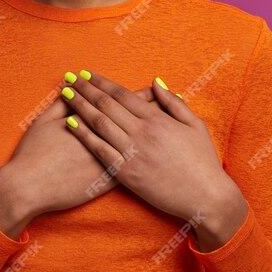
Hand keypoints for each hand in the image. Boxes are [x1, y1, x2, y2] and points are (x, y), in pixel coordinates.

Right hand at [5, 78, 162, 217]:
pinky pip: (133, 169)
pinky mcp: (106, 182)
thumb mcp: (43, 122)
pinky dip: (146, 160)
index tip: (152, 88)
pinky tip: (156, 157)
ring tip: (168, 126)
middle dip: (153, 111)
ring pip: (138, 145)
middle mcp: (104, 140)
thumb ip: (60, 105)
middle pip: (136, 121)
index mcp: (92, 121)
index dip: (138, 95)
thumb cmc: (33, 153)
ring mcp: (108, 161)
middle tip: (169, 102)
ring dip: (154, 135)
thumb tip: (69, 89)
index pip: (121, 104)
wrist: (29, 187)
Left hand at [59, 70, 242, 226]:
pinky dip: (84, 136)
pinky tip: (71, 124)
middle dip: (85, 89)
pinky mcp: (127, 174)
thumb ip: (173, 103)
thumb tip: (155, 82)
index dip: (102, 82)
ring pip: (100, 124)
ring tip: (65, 94)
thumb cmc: (203, 161)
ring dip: (80, 106)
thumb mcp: (195, 125)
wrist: (206, 197)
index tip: (87, 73)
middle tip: (69, 78)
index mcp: (158, 119)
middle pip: (106, 105)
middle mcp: (142, 133)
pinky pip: (100, 151)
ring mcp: (133, 153)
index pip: (123, 95)